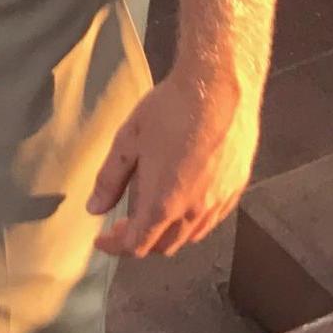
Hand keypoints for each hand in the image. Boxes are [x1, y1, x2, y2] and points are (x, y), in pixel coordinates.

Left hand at [87, 75, 261, 259]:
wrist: (219, 85)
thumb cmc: (171, 109)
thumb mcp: (128, 140)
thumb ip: (110, 179)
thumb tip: (94, 208)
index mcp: (163, 203)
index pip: (137, 245)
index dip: (115, 246)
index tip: (103, 239)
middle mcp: (195, 211)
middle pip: (165, 246)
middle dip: (141, 241)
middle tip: (123, 223)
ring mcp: (220, 201)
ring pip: (192, 236)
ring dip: (168, 233)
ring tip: (153, 212)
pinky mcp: (237, 187)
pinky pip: (213, 218)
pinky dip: (194, 221)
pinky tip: (186, 199)